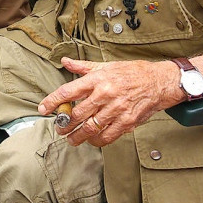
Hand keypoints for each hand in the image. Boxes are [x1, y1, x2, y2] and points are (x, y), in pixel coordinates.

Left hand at [37, 58, 182, 146]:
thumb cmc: (133, 72)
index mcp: (98, 78)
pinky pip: (106, 136)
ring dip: (76, 136)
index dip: (52, 102)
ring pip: (89, 128)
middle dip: (63, 124)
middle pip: (76, 114)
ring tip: (71, 138)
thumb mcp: (107, 65)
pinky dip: (96, 141)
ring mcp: (116, 109)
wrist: (159, 81)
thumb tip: (66, 62)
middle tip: (59, 128)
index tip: (43, 109)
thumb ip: (84, 67)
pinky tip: (92, 140)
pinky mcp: (127, 122)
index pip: (68, 91)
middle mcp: (105, 94)